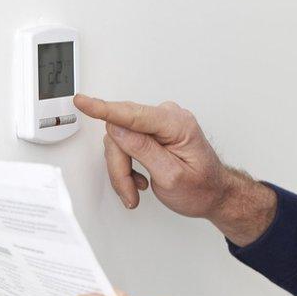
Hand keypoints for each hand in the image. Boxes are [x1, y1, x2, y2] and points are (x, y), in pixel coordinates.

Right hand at [73, 94, 276, 245]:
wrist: (213, 194)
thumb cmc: (201, 188)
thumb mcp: (171, 176)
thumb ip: (143, 150)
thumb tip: (117, 128)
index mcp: (177, 124)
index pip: (133, 113)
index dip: (105, 108)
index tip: (83, 101)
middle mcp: (169, 118)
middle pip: (122, 132)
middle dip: (120, 165)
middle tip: (129, 190)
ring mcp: (160, 124)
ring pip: (120, 141)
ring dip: (123, 170)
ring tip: (136, 189)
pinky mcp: (153, 132)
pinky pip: (126, 144)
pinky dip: (128, 166)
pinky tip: (139, 179)